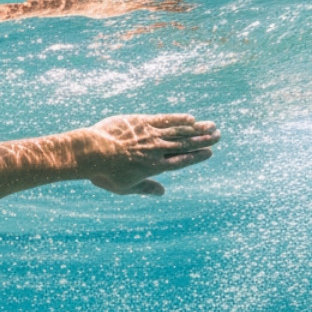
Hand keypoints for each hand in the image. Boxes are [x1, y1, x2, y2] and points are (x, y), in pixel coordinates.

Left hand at [86, 113, 218, 195]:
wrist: (92, 152)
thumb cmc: (105, 174)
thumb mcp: (125, 187)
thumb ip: (146, 188)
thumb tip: (162, 193)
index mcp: (154, 167)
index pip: (181, 161)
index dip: (196, 157)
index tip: (209, 153)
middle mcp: (157, 150)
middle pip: (185, 144)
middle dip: (203, 140)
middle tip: (218, 136)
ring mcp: (150, 135)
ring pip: (179, 131)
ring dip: (197, 128)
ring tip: (212, 126)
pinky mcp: (142, 122)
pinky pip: (165, 120)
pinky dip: (179, 119)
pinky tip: (190, 118)